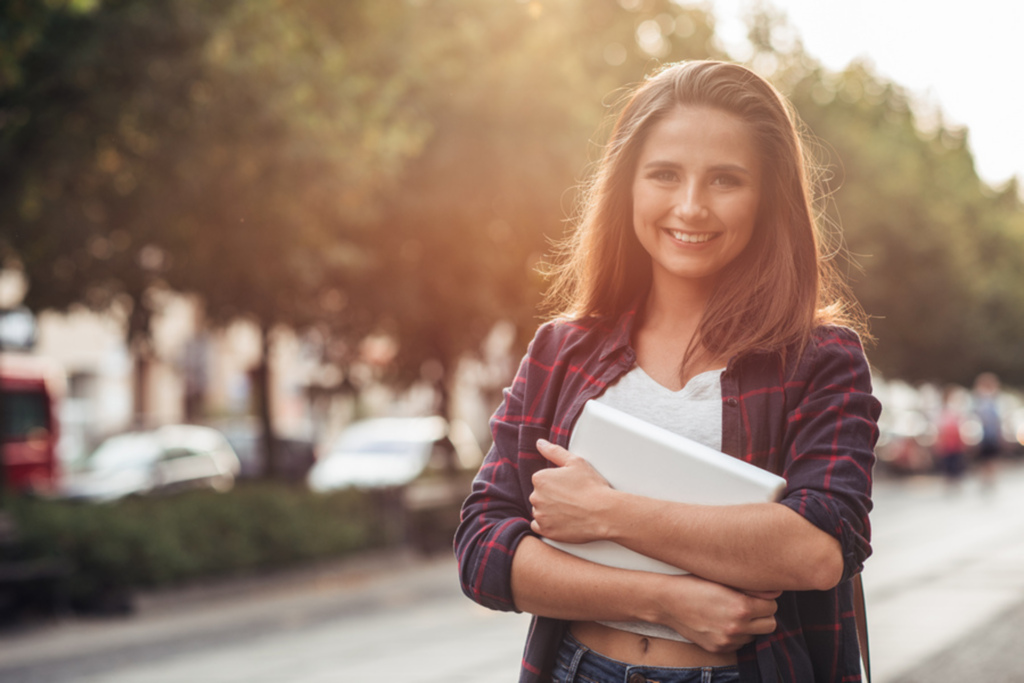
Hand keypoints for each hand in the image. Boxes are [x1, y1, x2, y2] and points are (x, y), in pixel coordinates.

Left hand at [529, 439, 614, 542]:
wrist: (604, 513)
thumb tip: (540, 443)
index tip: (569, 487)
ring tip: (571, 510)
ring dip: (550, 511)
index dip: (557, 483)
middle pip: (540, 496)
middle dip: (552, 497)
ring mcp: (540, 515)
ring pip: (540, 511)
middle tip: (572, 499)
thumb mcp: (575, 462)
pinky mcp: (546, 531)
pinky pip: (540, 527)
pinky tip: (563, 520)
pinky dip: (549, 524)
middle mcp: (535, 497)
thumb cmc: (592, 487)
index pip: (542, 481)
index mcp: (540, 479)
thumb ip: (554, 451)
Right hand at [655, 574, 778, 652]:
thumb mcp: (722, 578)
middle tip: (749, 604)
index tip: (754, 594)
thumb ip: (752, 586)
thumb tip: (777, 591)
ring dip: (750, 626)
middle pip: (770, 624)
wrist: (666, 602)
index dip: (764, 599)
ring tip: (734, 612)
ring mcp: (728, 640)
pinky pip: (740, 643)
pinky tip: (723, 622)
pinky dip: (737, 634)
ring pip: (756, 635)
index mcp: (741, 607)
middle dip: (763, 614)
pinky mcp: (719, 648)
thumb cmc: (693, 584)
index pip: (772, 606)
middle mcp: (737, 627)